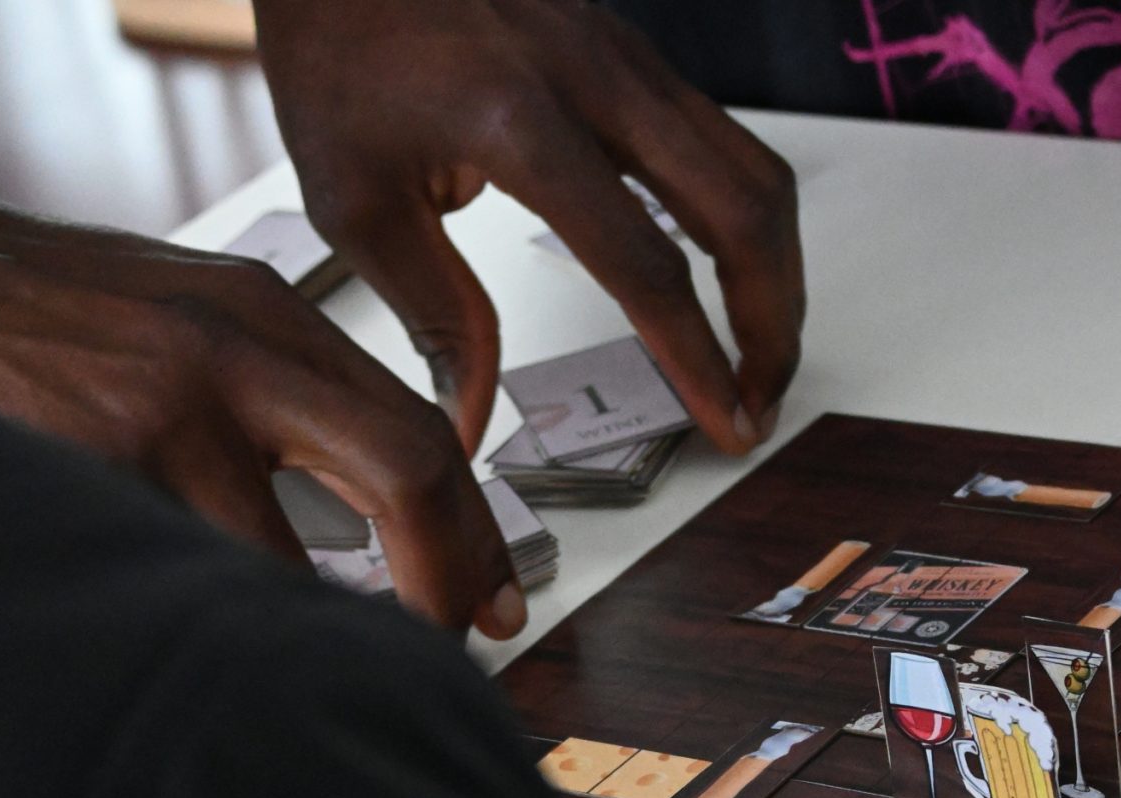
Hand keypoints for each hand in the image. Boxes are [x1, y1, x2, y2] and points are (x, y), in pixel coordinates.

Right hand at [0, 149, 522, 637]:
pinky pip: (189, 581)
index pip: (423, 434)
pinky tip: (226, 649)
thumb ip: (302, 394)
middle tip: (454, 650)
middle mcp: (234, 357)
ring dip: (324, 635)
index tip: (495, 603)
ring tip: (332, 673)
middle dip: (445, 582)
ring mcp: (162, 415)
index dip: (475, 536)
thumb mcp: (210, 313)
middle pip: (404, 472)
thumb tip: (400, 506)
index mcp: (273, 318)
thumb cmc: (73, 308)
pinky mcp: (93, 472)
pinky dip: (224, 628)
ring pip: (292, 562)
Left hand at [258, 0, 801, 456]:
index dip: (700, 359)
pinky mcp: (637, 56)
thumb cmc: (341, 53)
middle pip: (747, 215)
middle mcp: (596, 83)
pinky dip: (750, 224)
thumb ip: (437, 319)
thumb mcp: (358, 203)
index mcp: (522, 126)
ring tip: (760, 349)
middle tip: (760, 399)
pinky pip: (729, 145)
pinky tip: (732, 273)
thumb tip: (472, 421)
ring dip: (778, 276)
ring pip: (758, 175)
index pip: (648, 267)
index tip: (727, 422)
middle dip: (774, 326)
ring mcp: (629, 61)